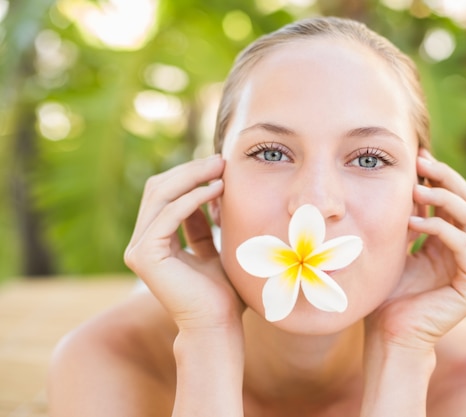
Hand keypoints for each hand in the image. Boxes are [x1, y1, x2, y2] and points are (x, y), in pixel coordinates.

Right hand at [124, 155, 244, 330]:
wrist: (218, 325)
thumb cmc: (223, 292)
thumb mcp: (214, 248)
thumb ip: (205, 223)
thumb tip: (210, 188)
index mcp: (154, 241)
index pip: (164, 194)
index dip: (190, 175)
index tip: (220, 165)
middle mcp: (140, 243)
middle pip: (158, 189)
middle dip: (191, 171)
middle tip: (221, 159)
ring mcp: (138, 249)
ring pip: (160, 195)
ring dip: (193, 177)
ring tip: (221, 168)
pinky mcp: (144, 255)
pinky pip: (169, 214)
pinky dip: (193, 198)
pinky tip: (216, 189)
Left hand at [366, 149, 465, 352]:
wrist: (388, 335)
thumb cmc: (386, 294)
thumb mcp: (395, 246)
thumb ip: (408, 218)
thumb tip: (409, 182)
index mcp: (449, 242)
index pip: (454, 199)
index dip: (438, 176)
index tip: (417, 157)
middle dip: (446, 178)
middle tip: (422, 162)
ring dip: (445, 198)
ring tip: (416, 188)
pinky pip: (464, 247)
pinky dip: (441, 229)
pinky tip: (413, 222)